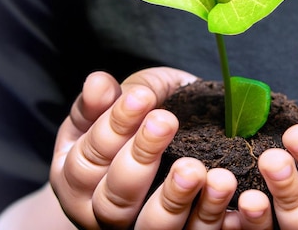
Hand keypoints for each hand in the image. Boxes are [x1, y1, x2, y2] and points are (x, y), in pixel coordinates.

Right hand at [49, 67, 234, 228]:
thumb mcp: (121, 101)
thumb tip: (97, 83)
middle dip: (140, 157)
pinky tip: (224, 187)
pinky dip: (210, 214)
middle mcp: (98, 213)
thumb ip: (107, 98)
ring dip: (175, 197)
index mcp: (73, 178)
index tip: (141, 96)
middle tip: (166, 121)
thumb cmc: (141, 116)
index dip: (113, 127)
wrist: (173, 139)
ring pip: (152, 226)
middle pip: (113, 199)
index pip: (86, 159)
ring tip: (195, 168)